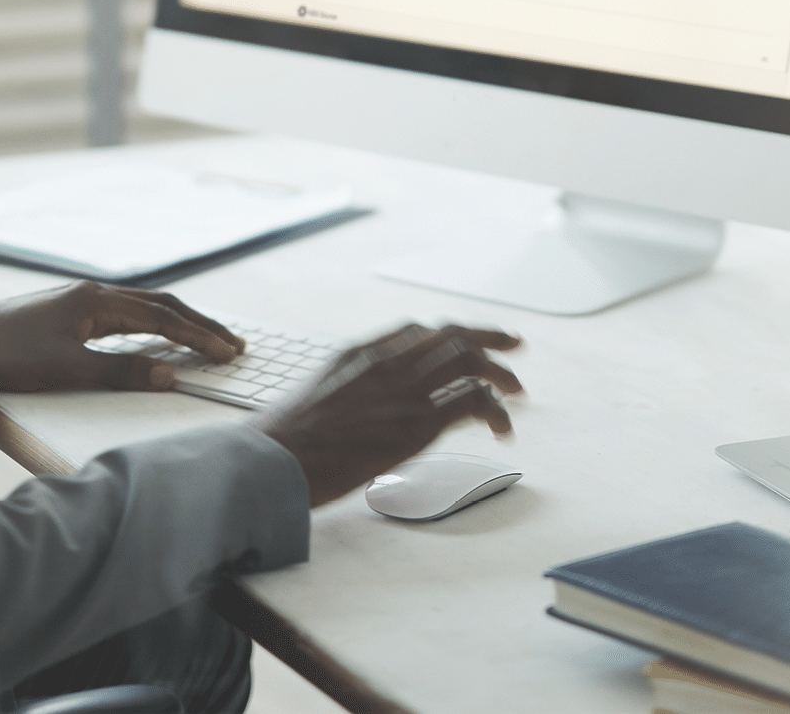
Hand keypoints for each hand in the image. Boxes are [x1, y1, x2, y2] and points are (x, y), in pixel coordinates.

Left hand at [0, 281, 244, 391]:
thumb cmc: (6, 358)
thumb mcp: (66, 370)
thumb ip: (119, 372)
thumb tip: (170, 375)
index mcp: (96, 300)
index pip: (162, 317)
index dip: (199, 336)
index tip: (230, 353)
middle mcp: (92, 294)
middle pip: (160, 305)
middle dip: (199, 324)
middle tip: (233, 345)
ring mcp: (79, 303)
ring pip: (142, 309)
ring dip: (178, 324)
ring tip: (206, 341)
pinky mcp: (66, 316)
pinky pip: (124, 318)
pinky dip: (152, 329)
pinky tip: (156, 342)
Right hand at [260, 322, 522, 506]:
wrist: (273, 459)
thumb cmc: (284, 442)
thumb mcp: (314, 400)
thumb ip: (345, 394)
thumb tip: (357, 413)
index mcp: (357, 354)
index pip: (415, 330)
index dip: (449, 334)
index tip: (468, 341)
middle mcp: (384, 362)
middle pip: (449, 334)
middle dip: (488, 339)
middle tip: (513, 347)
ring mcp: (401, 390)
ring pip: (467, 359)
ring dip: (499, 373)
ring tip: (517, 391)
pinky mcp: (414, 423)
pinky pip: (469, 400)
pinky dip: (494, 409)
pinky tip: (501, 427)